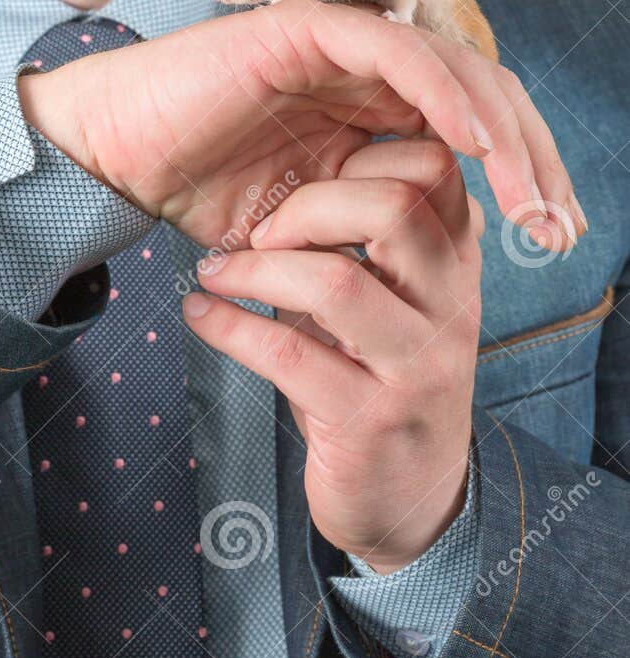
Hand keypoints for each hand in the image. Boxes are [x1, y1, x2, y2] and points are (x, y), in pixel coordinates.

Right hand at [17, 0, 581, 253]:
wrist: (117, 161)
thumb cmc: (200, 193)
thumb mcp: (312, 226)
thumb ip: (374, 219)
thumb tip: (447, 255)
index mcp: (373, 108)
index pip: (477, 126)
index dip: (526, 173)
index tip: (554, 238)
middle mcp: (369, 69)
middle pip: (486, 95)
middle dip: (535, 160)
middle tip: (560, 229)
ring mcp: (341, 42)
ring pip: (457, 71)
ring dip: (506, 136)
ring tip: (531, 200)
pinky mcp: (309, 28)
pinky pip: (398, 53)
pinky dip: (445, 94)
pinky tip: (476, 147)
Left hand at [182, 136, 483, 569]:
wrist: (411, 503)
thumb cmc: (381, 380)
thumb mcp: (391, 300)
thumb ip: (362, 238)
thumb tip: (283, 161)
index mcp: (457, 265)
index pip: (433, 168)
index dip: (358, 154)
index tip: (303, 182)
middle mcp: (450, 309)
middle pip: (393, 208)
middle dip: (304, 206)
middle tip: (260, 231)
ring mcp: (415, 368)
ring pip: (335, 281)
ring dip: (253, 269)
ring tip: (215, 272)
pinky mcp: (369, 421)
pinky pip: (287, 354)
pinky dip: (228, 326)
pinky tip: (200, 314)